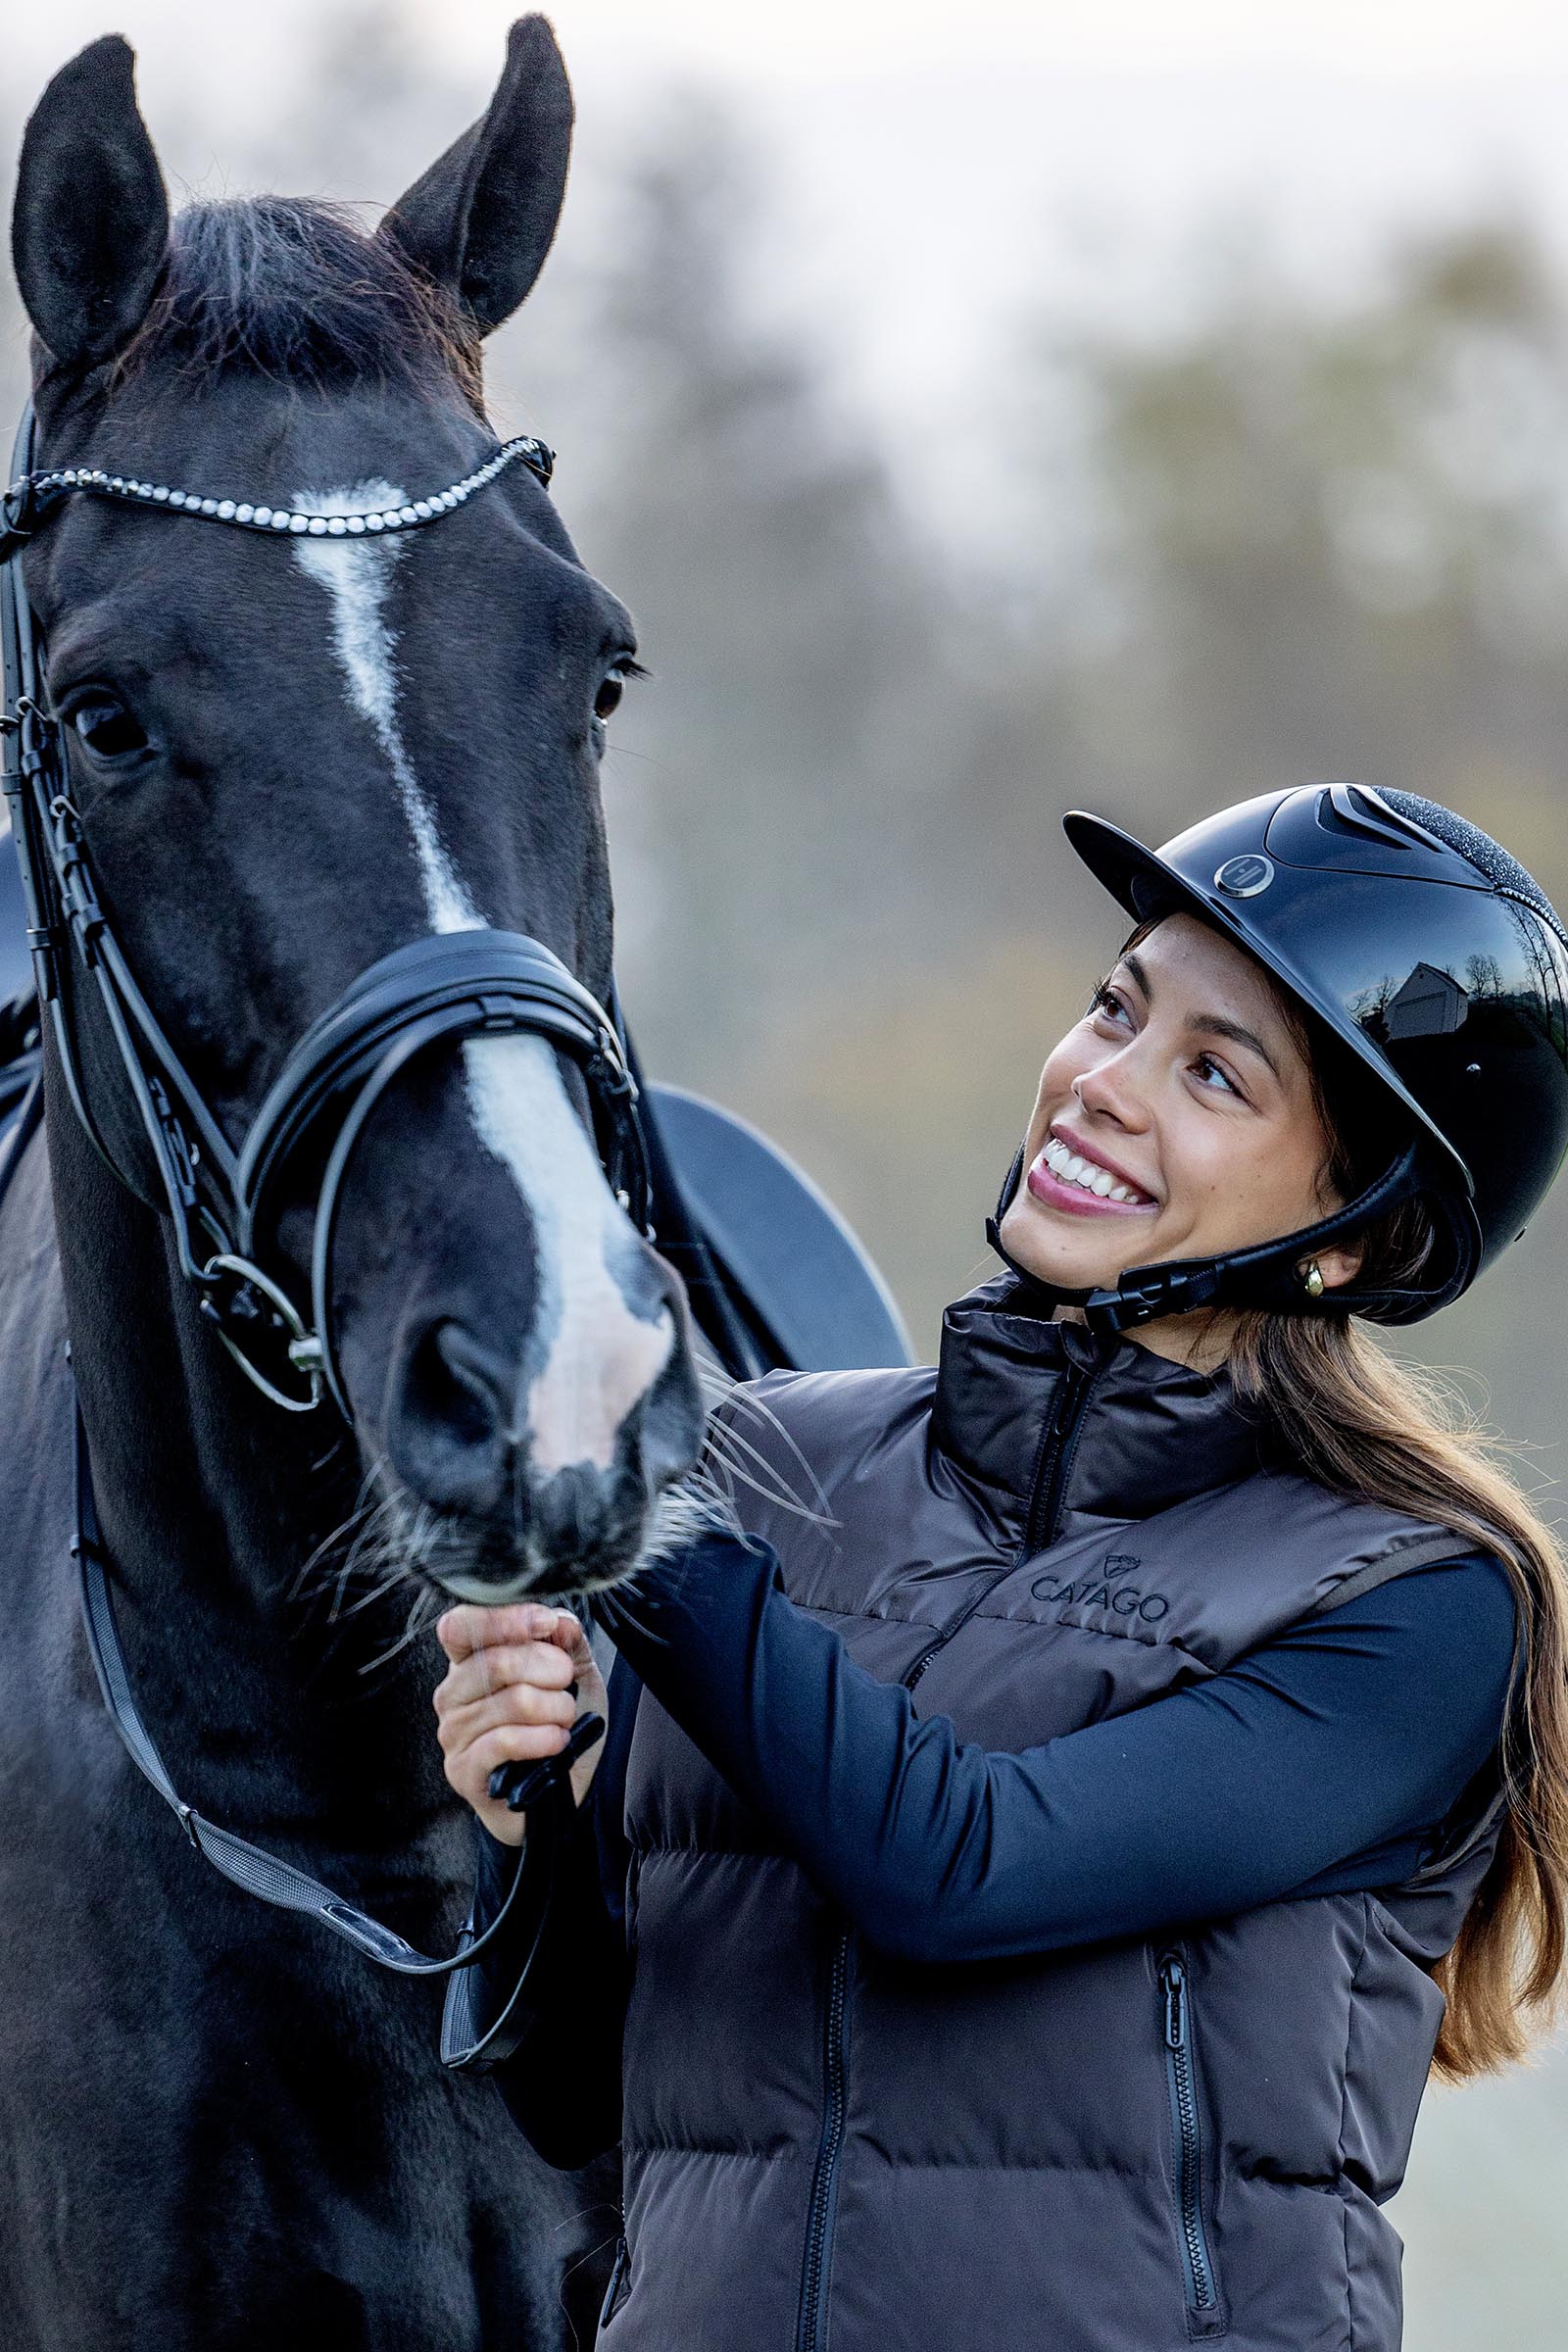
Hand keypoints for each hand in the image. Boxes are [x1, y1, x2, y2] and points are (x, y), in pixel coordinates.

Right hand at [434, 1602, 608, 1847]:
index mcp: (470, 1662)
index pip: (461, 1625)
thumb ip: (567, 1642)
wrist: (566, 1789)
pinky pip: (504, 1742)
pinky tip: (557, 1741)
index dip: (501, 1619)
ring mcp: (453, 1733)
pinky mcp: (463, 1770)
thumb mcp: (576, 1676)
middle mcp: (453, 1694)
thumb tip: (559, 1621)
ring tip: (566, 1718)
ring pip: (509, 1702)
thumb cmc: (560, 1726)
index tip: (545, 1624)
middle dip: (547, 1668)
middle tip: (567, 1682)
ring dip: (553, 1708)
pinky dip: (541, 1738)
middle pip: (494, 1662)